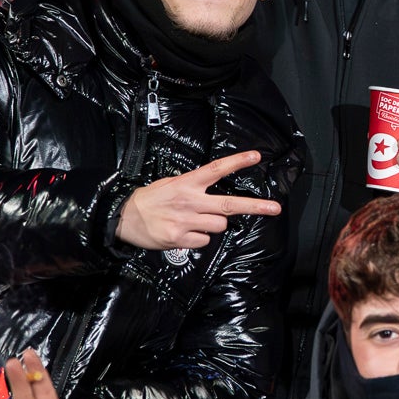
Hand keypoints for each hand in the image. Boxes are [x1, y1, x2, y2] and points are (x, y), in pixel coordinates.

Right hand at [116, 150, 281, 249]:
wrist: (123, 218)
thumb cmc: (149, 200)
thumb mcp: (170, 183)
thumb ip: (193, 187)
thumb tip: (213, 192)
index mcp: (187, 183)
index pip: (217, 169)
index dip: (237, 162)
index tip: (256, 157)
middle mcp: (190, 201)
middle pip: (229, 204)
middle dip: (255, 206)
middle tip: (275, 208)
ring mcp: (186, 221)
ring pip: (219, 226)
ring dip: (213, 225)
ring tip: (194, 221)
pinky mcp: (180, 238)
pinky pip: (204, 241)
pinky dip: (199, 239)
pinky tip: (184, 233)